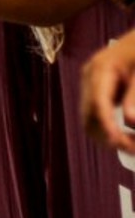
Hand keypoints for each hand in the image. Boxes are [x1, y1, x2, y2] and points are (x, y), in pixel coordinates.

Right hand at [81, 29, 134, 152]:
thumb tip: (130, 123)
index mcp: (100, 69)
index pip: (98, 104)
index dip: (108, 126)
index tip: (120, 143)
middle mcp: (89, 76)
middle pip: (88, 115)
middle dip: (107, 135)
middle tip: (132, 148)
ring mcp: (90, 82)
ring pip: (90, 117)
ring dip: (107, 134)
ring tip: (130, 144)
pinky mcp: (97, 87)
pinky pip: (97, 112)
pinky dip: (109, 125)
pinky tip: (126, 132)